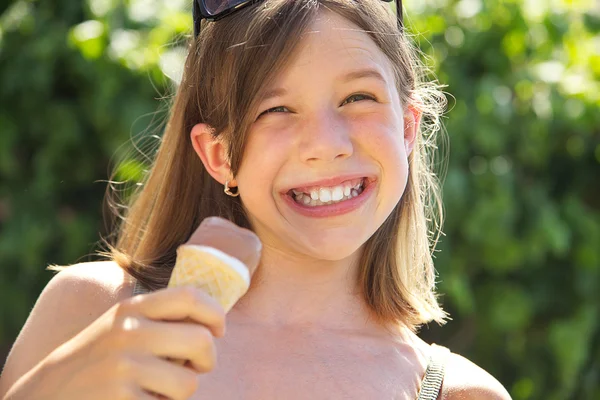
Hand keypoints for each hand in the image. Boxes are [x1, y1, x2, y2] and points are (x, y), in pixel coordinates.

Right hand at [4, 286, 225, 399]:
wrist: (47, 395)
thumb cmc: (97, 360)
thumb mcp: (120, 327)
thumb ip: (158, 317)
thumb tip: (214, 318)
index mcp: (131, 308)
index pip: (189, 296)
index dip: (215, 312)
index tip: (218, 330)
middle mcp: (128, 332)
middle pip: (201, 340)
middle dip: (208, 360)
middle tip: (196, 367)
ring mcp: (123, 367)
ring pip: (188, 382)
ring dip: (181, 392)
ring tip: (157, 389)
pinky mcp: (121, 399)